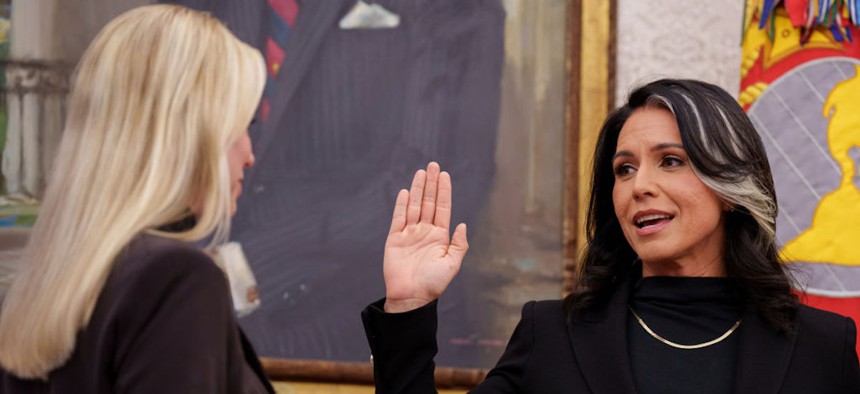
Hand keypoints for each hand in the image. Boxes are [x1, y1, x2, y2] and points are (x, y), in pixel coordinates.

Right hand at [383, 162, 468, 312]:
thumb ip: (459, 244)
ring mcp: (409, 234)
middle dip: (431, 184)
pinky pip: (398, 218)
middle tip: (432, 165)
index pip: (443, 208)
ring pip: (414, 206)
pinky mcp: (394, 239)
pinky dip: (401, 204)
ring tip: (421, 172)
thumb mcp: (452, 264)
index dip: (444, 191)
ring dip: (417, 189)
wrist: (411, 297)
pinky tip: (404, 191)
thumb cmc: (433, 284)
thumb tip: (462, 224)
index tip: (444, 175)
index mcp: (440, 237)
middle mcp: (425, 232)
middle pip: (428, 202)